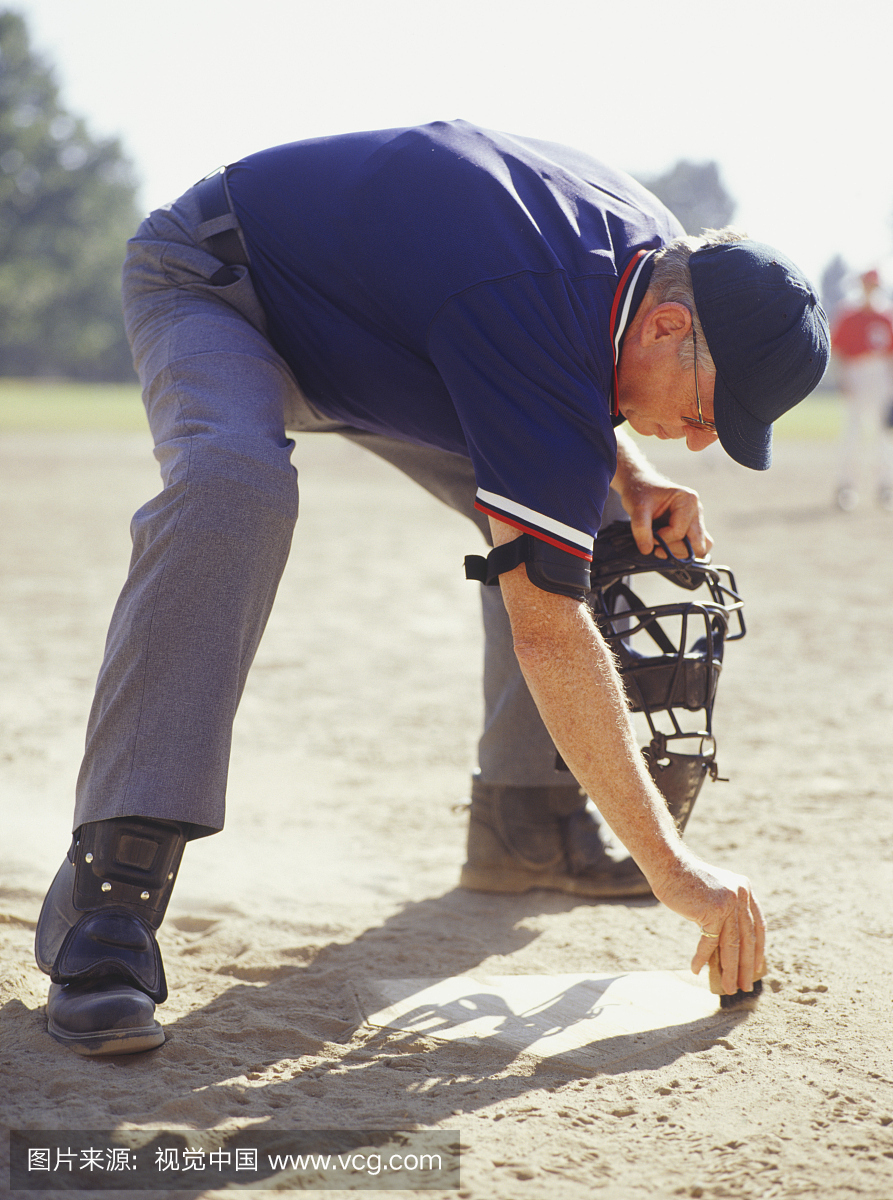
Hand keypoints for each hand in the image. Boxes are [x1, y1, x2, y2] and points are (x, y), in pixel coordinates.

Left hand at [626, 479, 711, 559]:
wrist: (640, 485)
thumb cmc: (640, 492)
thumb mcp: (636, 508)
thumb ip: (641, 528)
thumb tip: (647, 550)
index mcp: (688, 500)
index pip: (679, 532)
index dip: (662, 539)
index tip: (650, 535)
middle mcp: (696, 510)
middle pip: (697, 544)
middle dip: (675, 549)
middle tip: (657, 547)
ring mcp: (696, 519)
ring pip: (700, 547)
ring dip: (680, 552)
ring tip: (662, 547)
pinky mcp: (692, 527)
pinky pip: (695, 546)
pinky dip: (682, 551)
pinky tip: (666, 546)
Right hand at [651, 853, 765, 993]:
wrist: (668, 865)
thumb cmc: (687, 882)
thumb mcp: (714, 894)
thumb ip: (727, 912)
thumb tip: (732, 948)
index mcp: (745, 889)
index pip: (758, 926)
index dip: (758, 950)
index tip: (757, 968)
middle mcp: (741, 895)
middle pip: (747, 940)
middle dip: (746, 967)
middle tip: (745, 987)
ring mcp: (728, 903)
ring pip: (732, 946)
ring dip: (730, 970)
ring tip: (728, 988)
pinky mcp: (713, 911)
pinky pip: (709, 942)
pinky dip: (701, 958)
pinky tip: (695, 969)